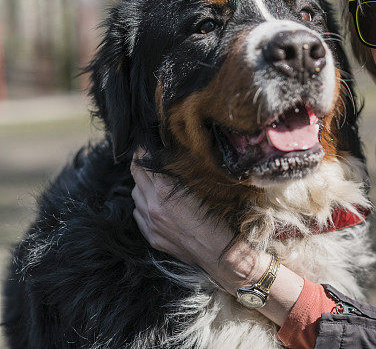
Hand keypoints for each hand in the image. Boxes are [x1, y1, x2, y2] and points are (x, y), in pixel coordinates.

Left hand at [130, 149, 265, 292]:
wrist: (221, 253)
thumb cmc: (220, 217)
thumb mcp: (204, 187)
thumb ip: (184, 173)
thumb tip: (174, 156)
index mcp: (165, 191)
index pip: (144, 164)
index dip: (142, 150)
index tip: (145, 142)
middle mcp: (153, 207)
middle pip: (136, 177)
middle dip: (138, 164)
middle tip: (144, 155)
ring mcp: (151, 224)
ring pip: (135, 196)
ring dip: (140, 185)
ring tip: (150, 179)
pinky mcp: (152, 237)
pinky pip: (138, 215)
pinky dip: (142, 205)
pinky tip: (152, 203)